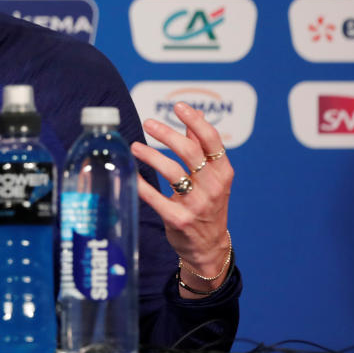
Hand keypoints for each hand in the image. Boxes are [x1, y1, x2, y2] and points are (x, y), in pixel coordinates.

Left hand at [130, 102, 233, 298]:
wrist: (209, 247)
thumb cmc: (208, 205)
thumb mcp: (212, 177)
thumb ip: (201, 148)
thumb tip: (192, 118)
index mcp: (222, 173)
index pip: (212, 141)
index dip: (195, 121)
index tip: (177, 106)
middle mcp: (213, 187)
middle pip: (190, 153)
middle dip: (167, 134)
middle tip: (148, 122)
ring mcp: (197, 205)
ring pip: (173, 172)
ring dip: (151, 156)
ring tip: (134, 147)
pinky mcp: (179, 220)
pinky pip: (156, 198)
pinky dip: (141, 185)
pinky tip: (131, 173)